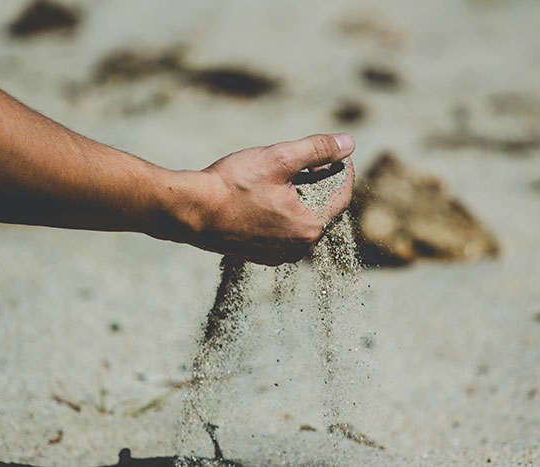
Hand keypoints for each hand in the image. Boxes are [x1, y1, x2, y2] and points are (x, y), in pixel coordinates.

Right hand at [193, 133, 354, 264]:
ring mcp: (278, 255)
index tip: (338, 152)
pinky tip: (266, 195)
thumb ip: (317, 150)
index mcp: (309, 227)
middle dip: (320, 183)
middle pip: (321, 209)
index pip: (341, 196)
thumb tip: (348, 143)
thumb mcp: (279, 159)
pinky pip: (282, 231)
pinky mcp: (259, 255)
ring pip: (301, 220)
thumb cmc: (233, 185)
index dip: (342, 170)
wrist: (190, 211)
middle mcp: (298, 249)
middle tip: (309, 161)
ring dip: (300, 198)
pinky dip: (282, 212)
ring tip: (286, 176)